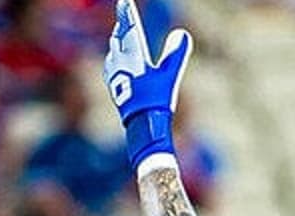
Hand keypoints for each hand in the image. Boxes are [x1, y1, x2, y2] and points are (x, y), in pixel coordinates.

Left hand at [102, 0, 192, 168]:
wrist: (141, 124)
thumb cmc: (156, 100)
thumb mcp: (170, 75)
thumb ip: (176, 54)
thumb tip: (182, 33)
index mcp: (134, 56)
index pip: (130, 29)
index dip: (127, 14)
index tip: (124, 1)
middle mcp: (121, 62)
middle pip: (120, 38)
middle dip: (122, 25)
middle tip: (123, 14)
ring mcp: (115, 74)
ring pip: (114, 51)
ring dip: (117, 40)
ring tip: (118, 33)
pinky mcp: (115, 86)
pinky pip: (111, 65)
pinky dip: (114, 57)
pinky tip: (113, 61)